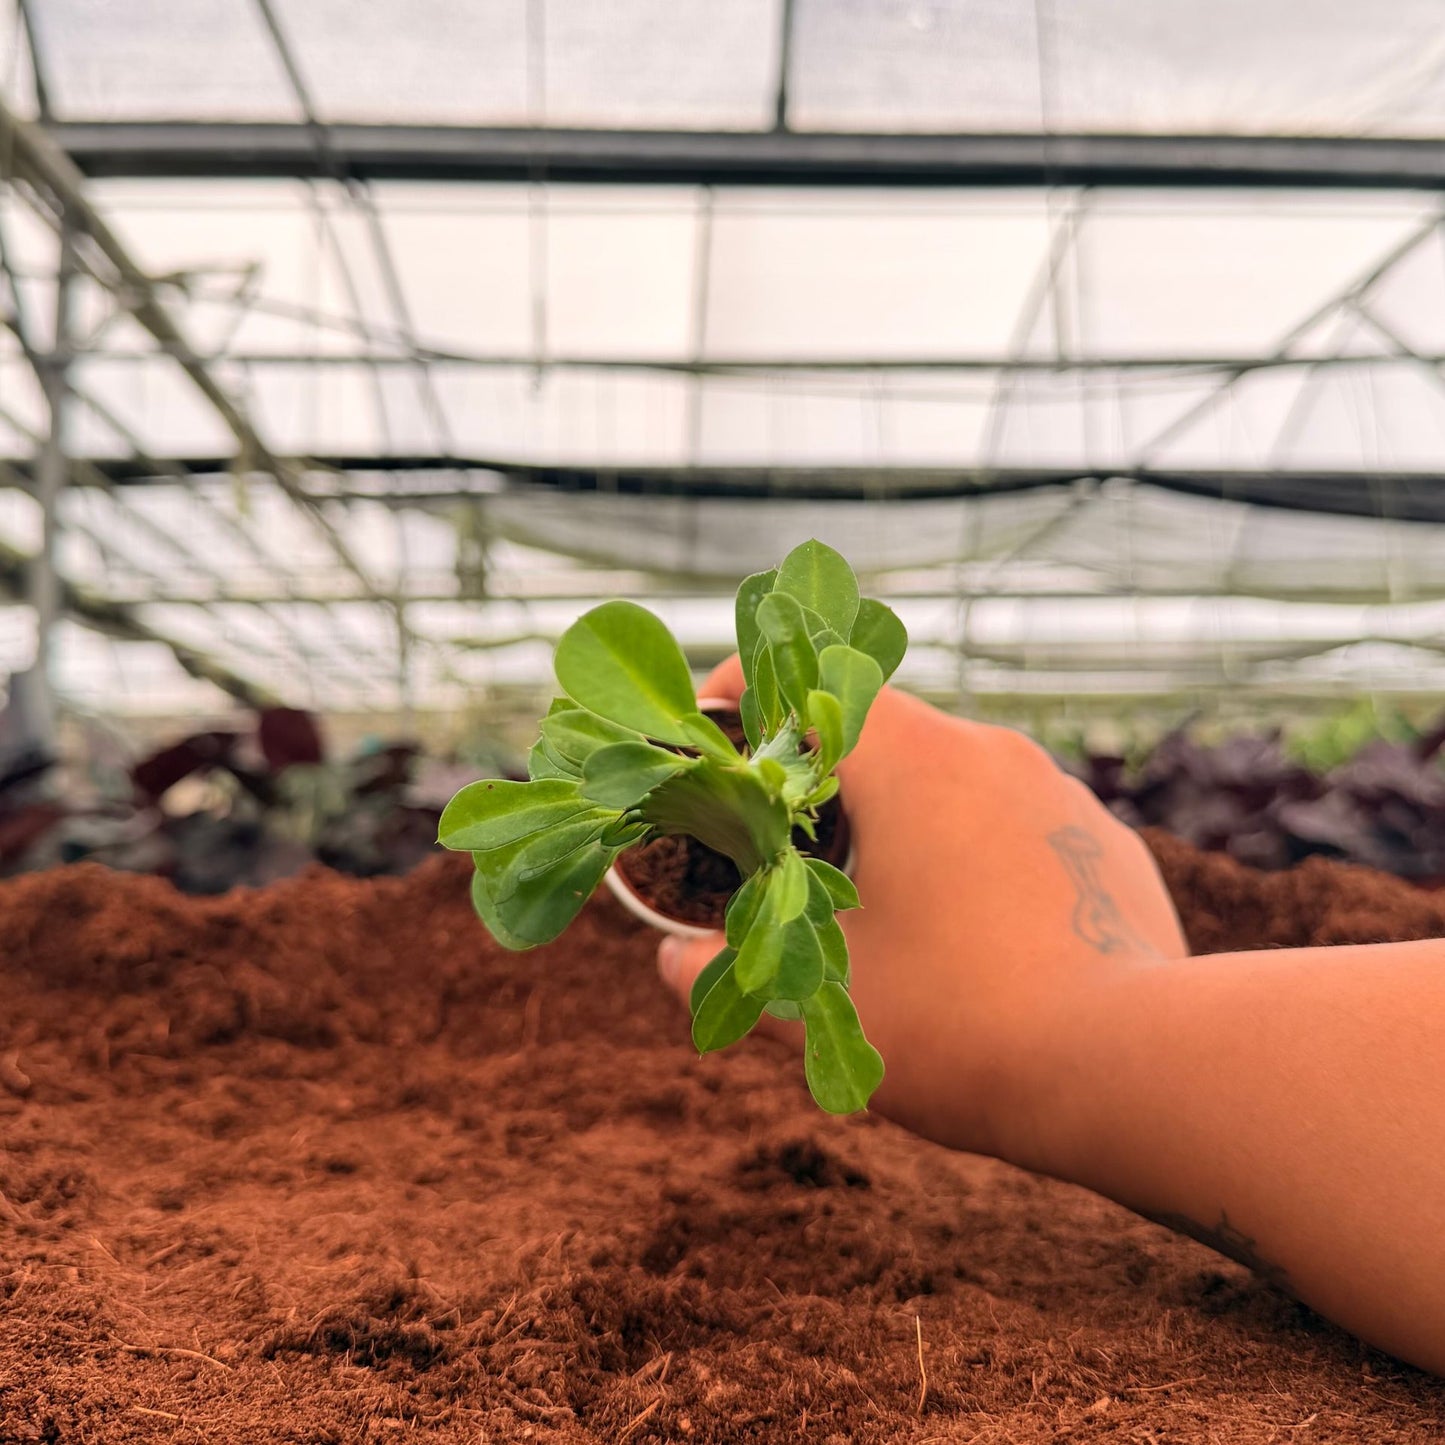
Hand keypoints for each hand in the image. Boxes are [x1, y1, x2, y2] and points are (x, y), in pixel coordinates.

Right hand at [659, 658, 1187, 1163]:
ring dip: (902, 817)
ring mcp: (1059, 797)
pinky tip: (966, 927)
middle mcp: (991, 754)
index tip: (712, 728)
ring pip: (955, 779)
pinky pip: (1016, 825)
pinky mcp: (1105, 846)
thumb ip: (726, 969)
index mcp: (913, 762)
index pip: (813, 686)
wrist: (1134, 1069)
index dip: (750, 697)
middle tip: (782, 838)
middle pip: (883, 733)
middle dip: (822, 775)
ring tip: (875, 892)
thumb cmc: (961, 1023)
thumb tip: (672, 963)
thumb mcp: (819, 1000)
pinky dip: (971, 852)